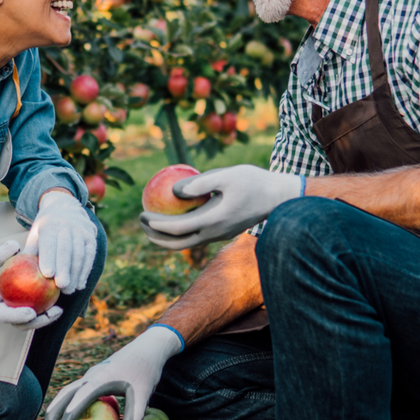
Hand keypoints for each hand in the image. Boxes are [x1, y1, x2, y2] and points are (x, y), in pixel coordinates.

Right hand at [0, 241, 63, 328]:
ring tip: (59, 310)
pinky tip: (58, 297)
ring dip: (45, 318)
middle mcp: (4, 310)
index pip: (4, 315)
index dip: (18, 316)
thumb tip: (16, 246)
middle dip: (39, 322)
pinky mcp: (19, 308)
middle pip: (21, 324)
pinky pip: (33, 311)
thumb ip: (0, 252)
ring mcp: (12, 311)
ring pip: (29, 321)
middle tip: (55, 312)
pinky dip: (45, 308)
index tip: (31, 313)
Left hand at [24, 190, 97, 293]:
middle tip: (61, 287)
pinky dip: (85, 272)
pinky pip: (89, 256)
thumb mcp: (35, 235)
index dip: (49, 257)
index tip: (47, 274)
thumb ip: (30, 252)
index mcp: (49, 224)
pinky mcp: (91, 237)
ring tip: (69, 290)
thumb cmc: (45, 229)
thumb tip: (19, 273)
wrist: (65, 208)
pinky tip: (79, 285)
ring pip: (80, 254)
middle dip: (65, 269)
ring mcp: (81, 230)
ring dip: (76, 274)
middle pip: (66, 250)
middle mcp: (67, 225)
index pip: (49, 242)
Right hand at [43, 326, 182, 419]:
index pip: (83, 395)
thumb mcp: (144, 393)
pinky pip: (76, 390)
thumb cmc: (145, 370)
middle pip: (67, 392)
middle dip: (54, 409)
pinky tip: (67, 413)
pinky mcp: (95, 377)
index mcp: (102, 378)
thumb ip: (135, 414)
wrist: (147, 348)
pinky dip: (67, 401)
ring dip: (57, 405)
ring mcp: (92, 375)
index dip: (72, 410)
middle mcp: (93, 375)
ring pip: (69, 390)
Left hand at [140, 164, 305, 249]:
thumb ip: (199, 183)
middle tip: (140, 221)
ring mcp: (219, 236)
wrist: (279, 198)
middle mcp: (214, 234)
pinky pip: (195, 236)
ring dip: (166, 238)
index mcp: (213, 221)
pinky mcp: (223, 233)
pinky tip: (173, 217)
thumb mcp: (226, 175)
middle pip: (177, 244)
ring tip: (151, 224)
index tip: (142, 212)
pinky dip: (180, 232)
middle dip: (155, 237)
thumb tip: (174, 191)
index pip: (177, 229)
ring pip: (186, 244)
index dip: (156, 224)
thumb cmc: (253, 181)